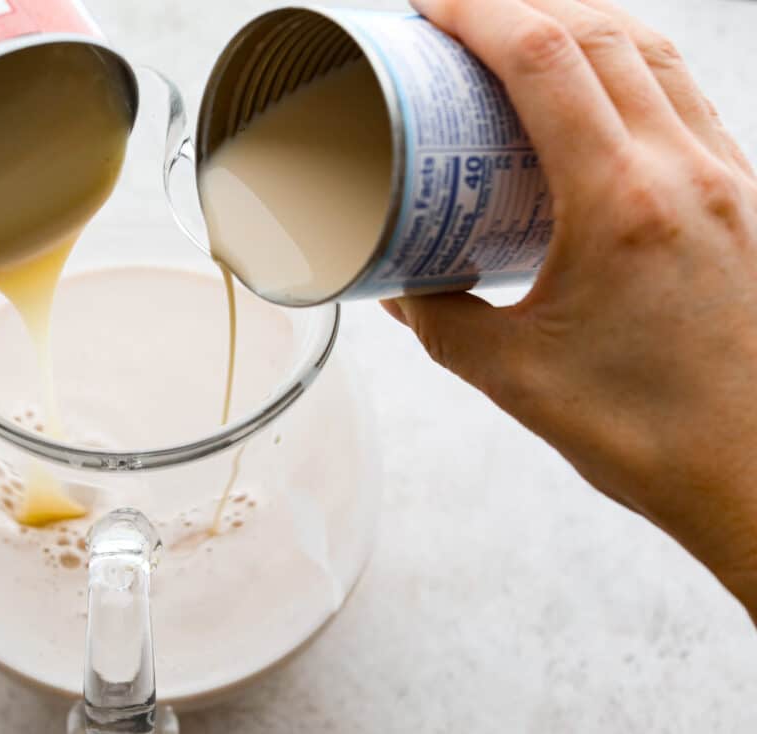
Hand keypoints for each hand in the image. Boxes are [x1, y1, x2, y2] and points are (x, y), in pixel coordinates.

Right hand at [387, 0, 756, 620]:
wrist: (756, 477)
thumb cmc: (647, 435)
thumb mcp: (512, 378)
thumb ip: (440, 320)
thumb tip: (398, 282)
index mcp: (623, 205)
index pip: (547, 59)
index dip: (479, 12)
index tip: (428, 7)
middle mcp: (686, 172)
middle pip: (600, 32)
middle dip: (519, 5)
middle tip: (457, 21)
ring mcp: (725, 179)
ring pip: (654, 52)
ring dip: (582, 21)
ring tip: (520, 33)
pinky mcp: (743, 199)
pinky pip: (684, 95)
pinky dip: (631, 64)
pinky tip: (596, 89)